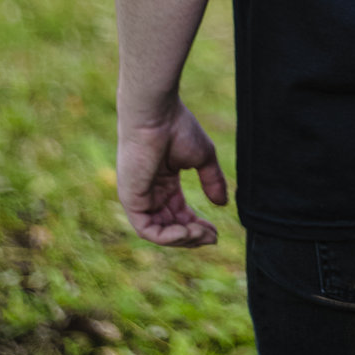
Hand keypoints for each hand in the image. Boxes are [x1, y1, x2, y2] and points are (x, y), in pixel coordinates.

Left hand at [117, 98, 227, 246]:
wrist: (157, 116)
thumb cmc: (178, 128)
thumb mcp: (203, 158)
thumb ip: (211, 181)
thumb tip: (222, 204)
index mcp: (164, 183)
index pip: (179, 214)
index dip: (197, 226)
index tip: (216, 232)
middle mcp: (150, 193)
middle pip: (171, 227)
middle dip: (192, 237)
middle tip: (213, 237)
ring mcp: (139, 198)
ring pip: (160, 233)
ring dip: (183, 238)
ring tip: (202, 234)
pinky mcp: (131, 201)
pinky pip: (148, 230)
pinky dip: (168, 236)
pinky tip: (187, 230)